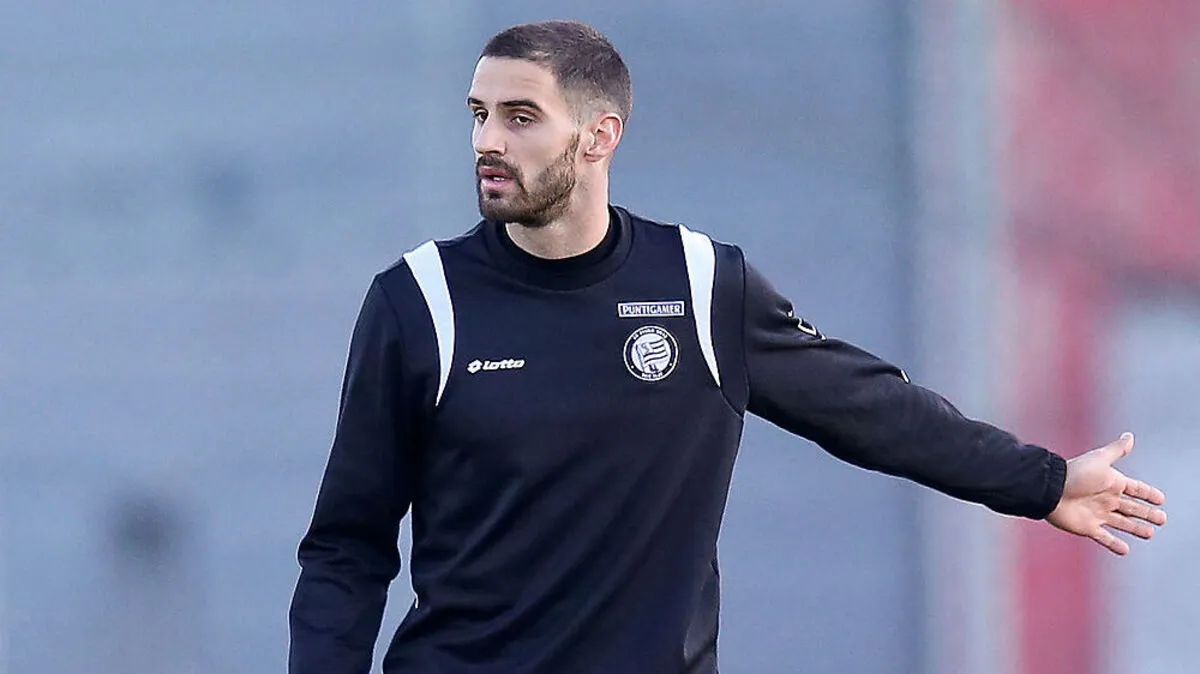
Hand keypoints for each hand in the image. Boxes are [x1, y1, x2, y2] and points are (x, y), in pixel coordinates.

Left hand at [1046, 432, 1166, 554]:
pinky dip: (1114, 545)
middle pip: (1132, 508)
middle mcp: (1106, 499)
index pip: (1136, 489)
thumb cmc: (1076, 473)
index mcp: (1112, 483)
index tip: (1161, 499)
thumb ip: (1116, 450)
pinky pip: (1104, 538)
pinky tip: (1125, 550)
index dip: (1148, 494)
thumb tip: (1130, 435)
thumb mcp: (1100, 460)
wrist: (1051, 490)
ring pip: (1122, 523)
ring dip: (1136, 528)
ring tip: (1149, 533)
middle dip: (1147, 514)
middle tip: (1162, 519)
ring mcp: (1098, 514)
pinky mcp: (1088, 527)